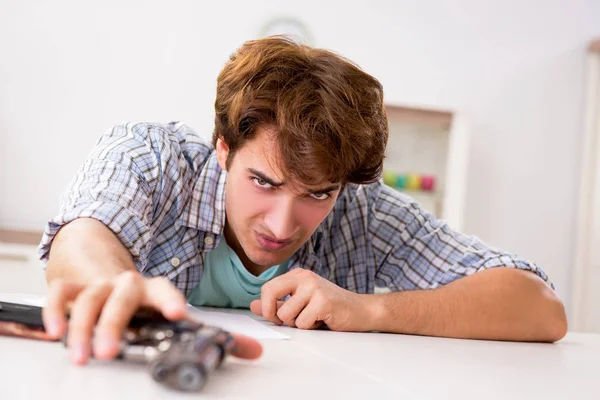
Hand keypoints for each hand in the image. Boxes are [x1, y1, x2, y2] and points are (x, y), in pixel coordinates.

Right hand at [43, 271, 261, 364]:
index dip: (170, 299)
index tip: (177, 312)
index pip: (164, 288)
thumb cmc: (142, 299)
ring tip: (82, 355)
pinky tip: (55, 332)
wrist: (102, 266)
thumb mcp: (172, 313)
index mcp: (153, 290)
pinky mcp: (72, 288)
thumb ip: (214, 335)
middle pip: (122, 297)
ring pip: (89, 300)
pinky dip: (57, 311)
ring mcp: (98, 285)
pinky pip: (61, 295)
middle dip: (115, 324)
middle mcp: (126, 284)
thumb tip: (256, 353)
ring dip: (82, 327)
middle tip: (111, 352)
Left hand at [250, 269, 375, 330]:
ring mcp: (314, 288)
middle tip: (290, 320)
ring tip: (313, 318)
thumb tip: (253, 305)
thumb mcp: (300, 303)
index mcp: (297, 275)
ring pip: (286, 315)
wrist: (360, 310)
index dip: (267, 306)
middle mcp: (304, 277)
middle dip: (275, 314)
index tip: (277, 316)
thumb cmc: (330, 307)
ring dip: (298, 323)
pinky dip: (311, 328)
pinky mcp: (323, 301)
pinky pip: (302, 323)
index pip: (267, 288)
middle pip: (271, 295)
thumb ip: (277, 303)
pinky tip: (322, 321)